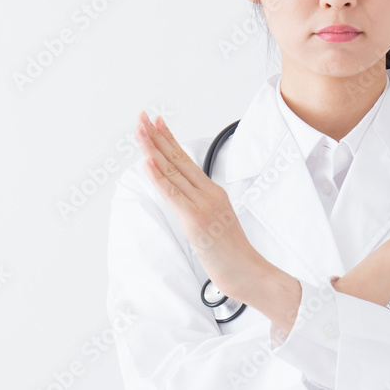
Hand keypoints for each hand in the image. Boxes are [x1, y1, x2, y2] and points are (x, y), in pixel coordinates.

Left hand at [134, 111, 258, 300]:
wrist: (250, 272)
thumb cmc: (233, 255)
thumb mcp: (216, 224)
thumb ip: (201, 209)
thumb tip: (184, 203)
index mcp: (214, 193)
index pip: (186, 162)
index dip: (170, 141)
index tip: (157, 123)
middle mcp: (209, 194)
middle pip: (178, 160)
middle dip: (157, 137)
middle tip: (142, 117)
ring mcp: (203, 205)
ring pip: (172, 172)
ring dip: (153, 149)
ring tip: (140, 130)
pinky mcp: (196, 220)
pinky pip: (173, 194)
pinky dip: (158, 177)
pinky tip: (148, 161)